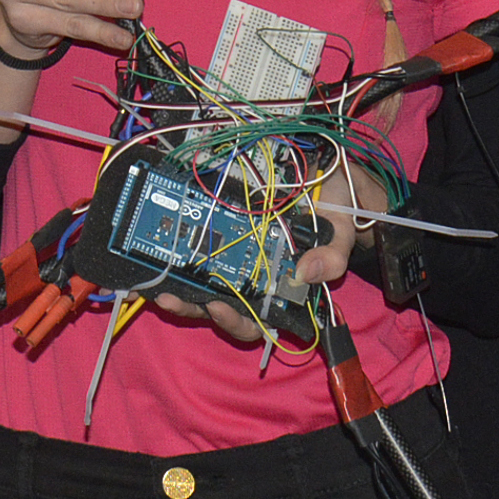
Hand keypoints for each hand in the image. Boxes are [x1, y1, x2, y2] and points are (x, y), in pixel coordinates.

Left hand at [151, 167, 387, 343]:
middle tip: (170, 296)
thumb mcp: (342, 235)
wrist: (331, 177)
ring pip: (202, 283)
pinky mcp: (225, 231)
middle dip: (192, 307)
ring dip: (179, 284)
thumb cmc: (336, 213)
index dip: (235, 321)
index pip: (254, 321)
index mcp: (282, 292)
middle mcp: (255, 279)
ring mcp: (237, 257)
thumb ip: (331, 257)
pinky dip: (181, 250)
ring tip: (156, 281)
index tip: (219, 307)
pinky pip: (200, 247)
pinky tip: (163, 244)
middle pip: (218, 306)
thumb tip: (305, 271)